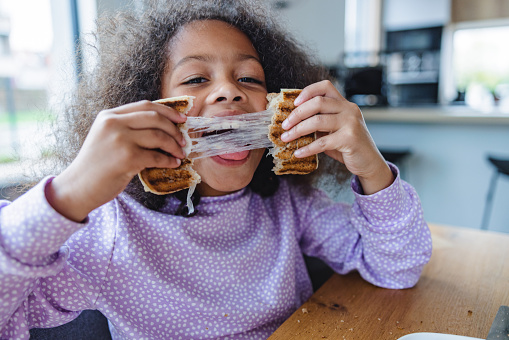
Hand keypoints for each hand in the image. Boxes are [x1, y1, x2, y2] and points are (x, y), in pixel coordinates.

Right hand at [47, 100, 187, 221]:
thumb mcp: (107, 137)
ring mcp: (120, 140)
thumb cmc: (96, 165)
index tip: (182, 119)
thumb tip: (164, 128)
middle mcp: (114, 123)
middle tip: (183, 140)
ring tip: (180, 153)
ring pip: (159, 136)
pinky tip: (173, 164)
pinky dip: (169, 161)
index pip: (146, 106)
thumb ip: (128, 128)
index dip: (168, 111)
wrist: (77, 187)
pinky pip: (157, 156)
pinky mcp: (127, 158)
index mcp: (110, 115)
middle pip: (155, 118)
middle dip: (174, 129)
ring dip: (174, 146)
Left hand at [280, 80, 393, 194]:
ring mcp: (350, 123)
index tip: (294, 103)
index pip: (325, 86)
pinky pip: (322, 142)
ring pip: (317, 121)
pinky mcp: (350, 139)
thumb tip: (292, 122)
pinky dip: (307, 148)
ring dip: (297, 131)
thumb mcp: (334, 130)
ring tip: (286, 138)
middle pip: (317, 103)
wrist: (369, 163)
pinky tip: (298, 153)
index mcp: (344, 104)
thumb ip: (320, 122)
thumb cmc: (348, 146)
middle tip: (284, 125)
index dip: (307, 91)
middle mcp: (349, 110)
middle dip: (297, 114)